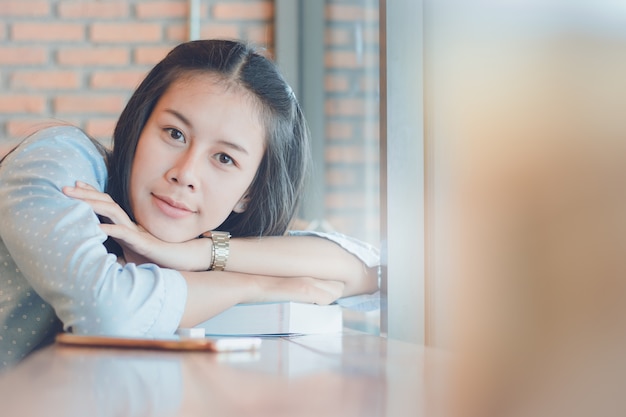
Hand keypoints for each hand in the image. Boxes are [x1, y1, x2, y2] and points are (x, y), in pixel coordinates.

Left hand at [63, 181, 208, 269]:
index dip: (90, 194)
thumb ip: (116, 256)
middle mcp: (130, 225)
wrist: (181, 263)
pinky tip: (96, 228)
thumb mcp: (130, 258)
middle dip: (85, 194)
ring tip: (76, 201)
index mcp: (125, 226)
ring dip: (93, 204)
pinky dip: (110, 230)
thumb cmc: (156, 261)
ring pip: (112, 212)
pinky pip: (124, 233)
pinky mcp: (143, 243)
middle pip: (106, 203)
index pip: (106, 205)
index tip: (74, 186)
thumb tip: (99, 263)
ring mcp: (136, 232)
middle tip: (64, 187)